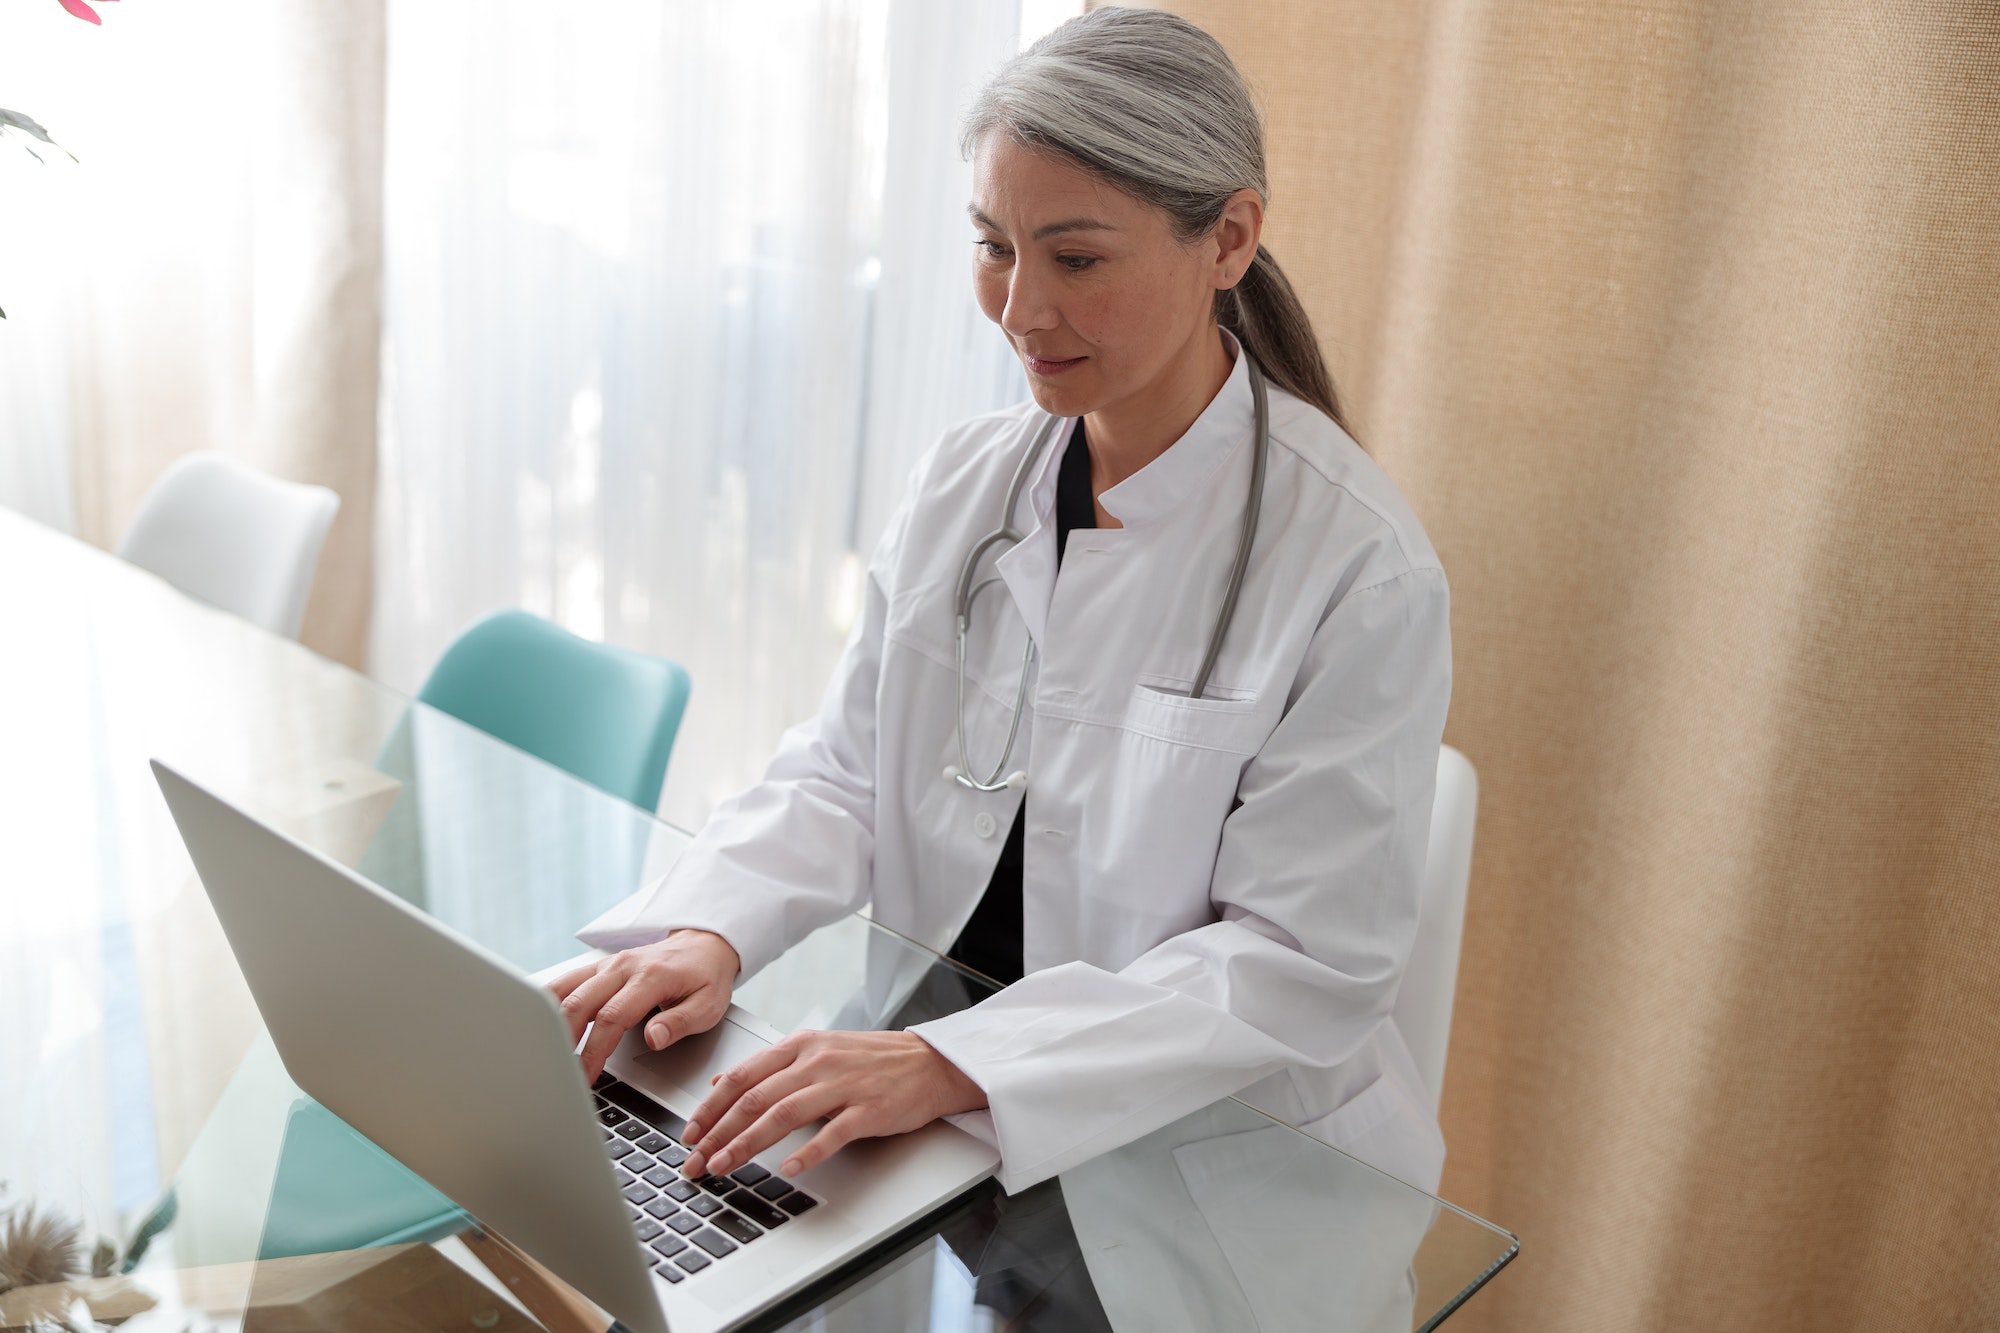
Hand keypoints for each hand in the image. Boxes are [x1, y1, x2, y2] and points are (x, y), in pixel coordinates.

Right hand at [547, 929, 741, 1082]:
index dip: (595, 1050)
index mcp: (650, 977)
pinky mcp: (599, 968)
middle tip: (558, 1072)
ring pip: (565, 989)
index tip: (586, 1076)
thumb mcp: (708, 1005)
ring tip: (540, 1051)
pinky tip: (536, 1022)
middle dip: (564, 1040)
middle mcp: (623, 967)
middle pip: (580, 1003)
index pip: (612, 1017)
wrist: (704, 946)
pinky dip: (547, 1001)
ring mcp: (607, 965)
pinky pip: (566, 981)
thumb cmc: (706, 978)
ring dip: (549, 1020)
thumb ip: (680, 1023)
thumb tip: (653, 1039)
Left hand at [680, 1029, 986, 1180]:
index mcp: (801, 1044)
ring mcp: (843, 1084)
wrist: (931, 1063)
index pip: (743, 1075)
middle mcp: (817, 1061)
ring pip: (783, 1114)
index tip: (688, 1133)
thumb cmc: (874, 1059)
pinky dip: (808, 1152)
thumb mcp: (818, 1049)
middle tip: (694, 1160)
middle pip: (755, 1097)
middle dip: (717, 1132)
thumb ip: (771, 1065)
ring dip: (746, 1143)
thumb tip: (724, 1080)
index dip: (710, 1106)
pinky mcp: (868, 1109)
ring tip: (723, 1166)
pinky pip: (833, 1133)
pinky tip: (788, 1169)